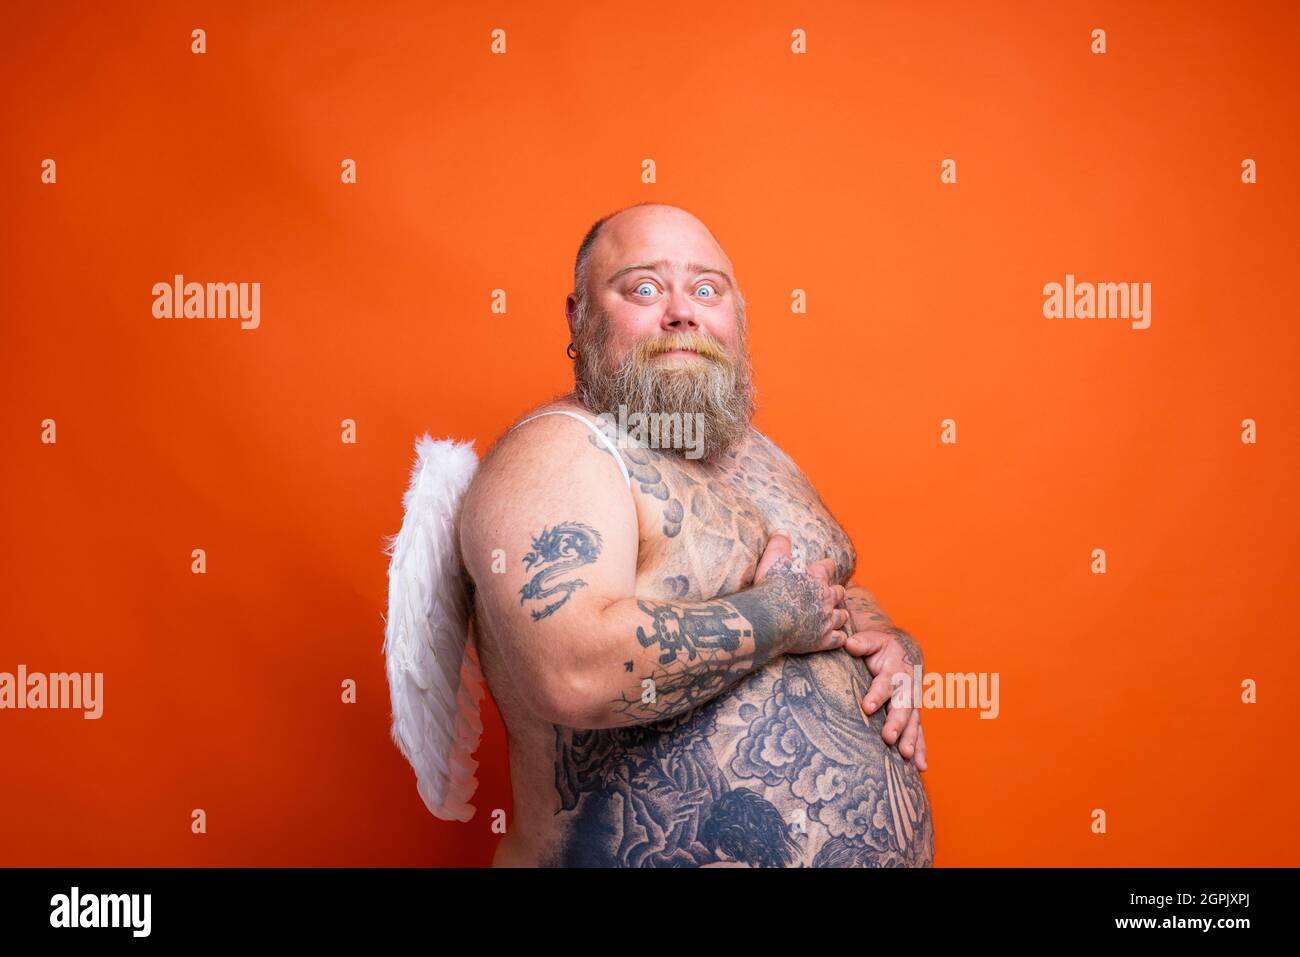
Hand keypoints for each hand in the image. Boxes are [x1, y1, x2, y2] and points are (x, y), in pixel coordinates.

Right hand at [752, 530, 847, 654]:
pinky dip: (838, 637)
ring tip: (836, 615)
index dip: (827, 567)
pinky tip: (835, 637)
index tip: (826, 567)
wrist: (767, 619)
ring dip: (839, 614)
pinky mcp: (823, 640)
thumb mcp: (772, 559)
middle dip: (835, 593)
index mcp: (816, 577)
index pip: (829, 567)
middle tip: (829, 595)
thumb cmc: (769, 588)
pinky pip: (839, 638)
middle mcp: (826, 597)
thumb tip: (782, 530)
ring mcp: (826, 620)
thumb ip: (780, 544)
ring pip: (842, 615)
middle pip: (839, 592)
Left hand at [844, 624, 928, 771]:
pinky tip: (921, 766)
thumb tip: (850, 643)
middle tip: (888, 738)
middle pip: (902, 707)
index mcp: (895, 669)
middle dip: (896, 723)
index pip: (884, 683)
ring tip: (905, 755)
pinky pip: (918, 732)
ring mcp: (912, 702)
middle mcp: (907, 688)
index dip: (877, 694)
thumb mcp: (872, 640)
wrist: (903, 650)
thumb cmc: (881, 647)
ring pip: (913, 722)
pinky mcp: (913, 714)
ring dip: (910, 739)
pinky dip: (921, 749)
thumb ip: (862, 642)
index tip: (867, 707)